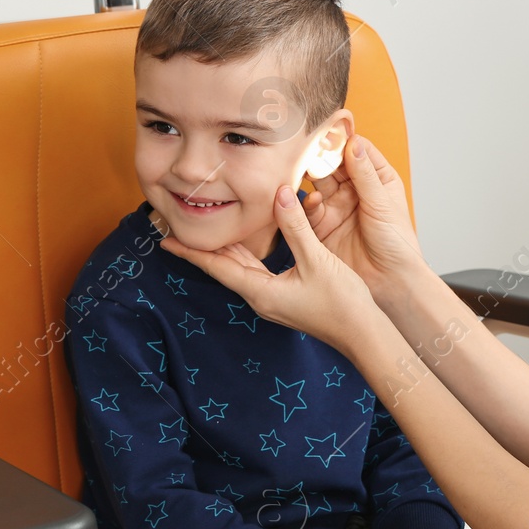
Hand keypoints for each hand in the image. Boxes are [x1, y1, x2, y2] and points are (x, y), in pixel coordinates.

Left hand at [159, 184, 377, 350]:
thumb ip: (296, 226)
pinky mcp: (286, 298)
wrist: (363, 334)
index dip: (191, 252)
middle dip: (203, 248)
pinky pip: (258, 273)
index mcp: (261, 291)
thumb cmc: (342, 303)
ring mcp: (273, 300)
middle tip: (180, 228)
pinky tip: (249, 243)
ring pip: (242, 269)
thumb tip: (279, 193)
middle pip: (225, 267)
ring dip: (225, 250)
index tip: (165, 240)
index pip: (217, 267)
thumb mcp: (317, 260)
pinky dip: (248, 255)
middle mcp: (261, 298)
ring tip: (207, 231)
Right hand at [301, 134, 427, 301]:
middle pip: (333, 165)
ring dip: (309, 176)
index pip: (356, 151)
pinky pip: (308, 210)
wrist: (390, 282)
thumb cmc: (397, 244)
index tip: (327, 129)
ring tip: (302, 170)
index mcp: (377, 179)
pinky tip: (308, 201)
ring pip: (317, 184)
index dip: (343, 140)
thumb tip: (353, 143)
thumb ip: (365, 175)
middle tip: (306, 147)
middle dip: (320, 156)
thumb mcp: (382, 204)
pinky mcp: (322, 227)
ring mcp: (337, 208)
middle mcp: (355, 191)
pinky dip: (306, 204)